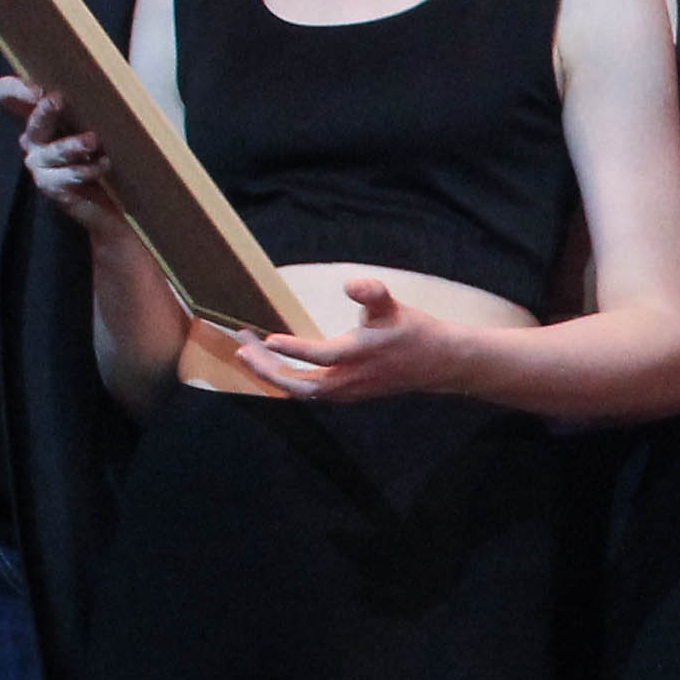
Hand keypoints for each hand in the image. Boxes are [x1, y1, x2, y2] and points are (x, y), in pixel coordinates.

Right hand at [6, 73, 122, 238]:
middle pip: (33, 121)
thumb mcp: (97, 120)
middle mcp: (34, 139)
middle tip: (59, 100)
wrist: (112, 199)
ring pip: (53, 152)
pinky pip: (65, 177)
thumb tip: (107, 76)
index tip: (35, 84)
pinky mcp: (51, 188)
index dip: (15, 89)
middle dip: (45, 110)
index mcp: (41, 116)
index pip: (10, 94)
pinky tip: (103, 164)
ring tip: (93, 141)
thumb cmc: (104, 151)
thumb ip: (92, 100)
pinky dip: (86, 170)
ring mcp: (40, 165)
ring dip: (72, 145)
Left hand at [228, 277, 468, 405]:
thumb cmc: (413, 331)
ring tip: (247, 354)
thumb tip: (351, 284)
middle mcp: (349, 381)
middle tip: (241, 346)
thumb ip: (372, 293)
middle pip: (299, 385)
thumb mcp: (394, 306)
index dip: (293, 350)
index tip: (267, 339)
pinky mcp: (346, 395)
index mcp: (359, 356)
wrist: (438, 363)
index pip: (320, 356)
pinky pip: (308, 392)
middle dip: (267, 368)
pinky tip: (272, 365)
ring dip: (272, 375)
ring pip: (300, 391)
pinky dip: (286, 380)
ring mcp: (347, 393)